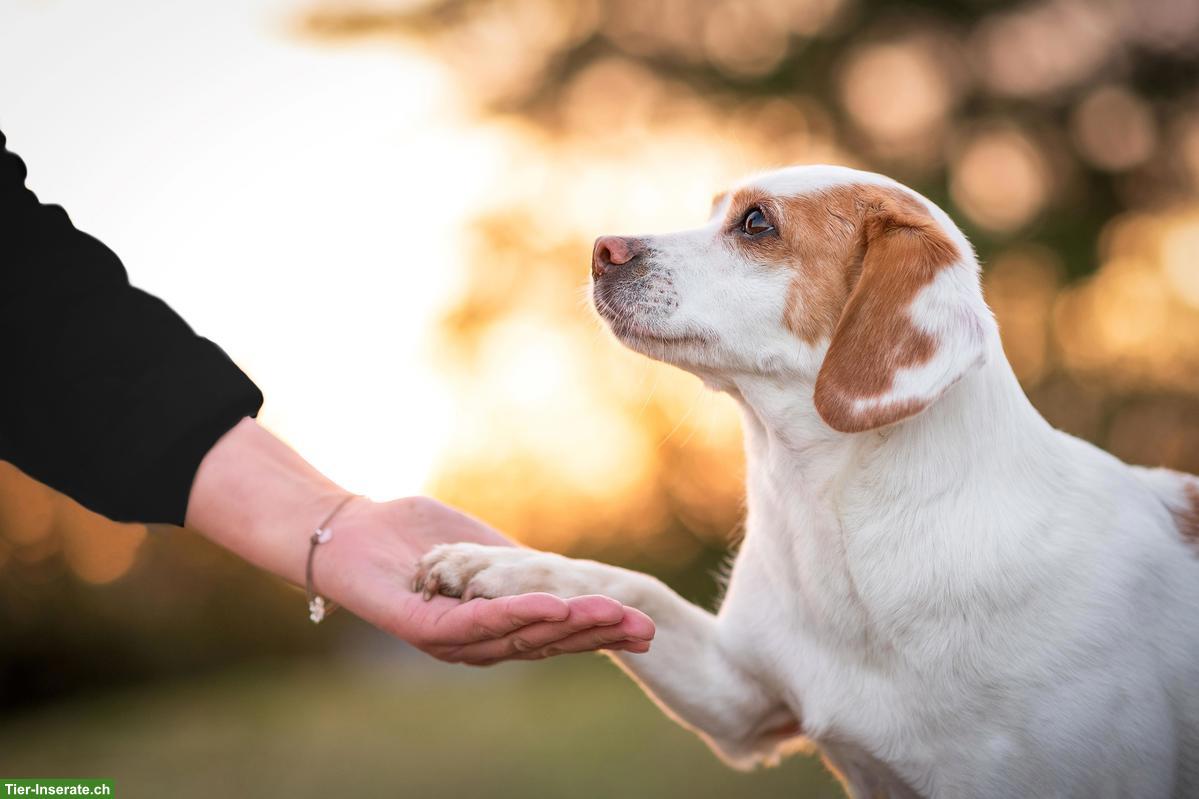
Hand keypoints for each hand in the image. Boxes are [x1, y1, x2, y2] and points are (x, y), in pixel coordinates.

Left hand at [318, 496, 654, 664]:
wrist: (348, 529)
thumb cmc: (411, 536)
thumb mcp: (480, 550)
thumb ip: (516, 567)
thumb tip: (564, 578)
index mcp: (492, 625)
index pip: (554, 631)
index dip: (598, 629)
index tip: (643, 625)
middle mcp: (475, 642)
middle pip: (547, 642)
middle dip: (598, 634)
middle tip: (647, 629)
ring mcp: (451, 640)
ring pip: (521, 636)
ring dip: (570, 625)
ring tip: (611, 615)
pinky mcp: (425, 629)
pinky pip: (480, 624)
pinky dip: (520, 613)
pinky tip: (555, 606)